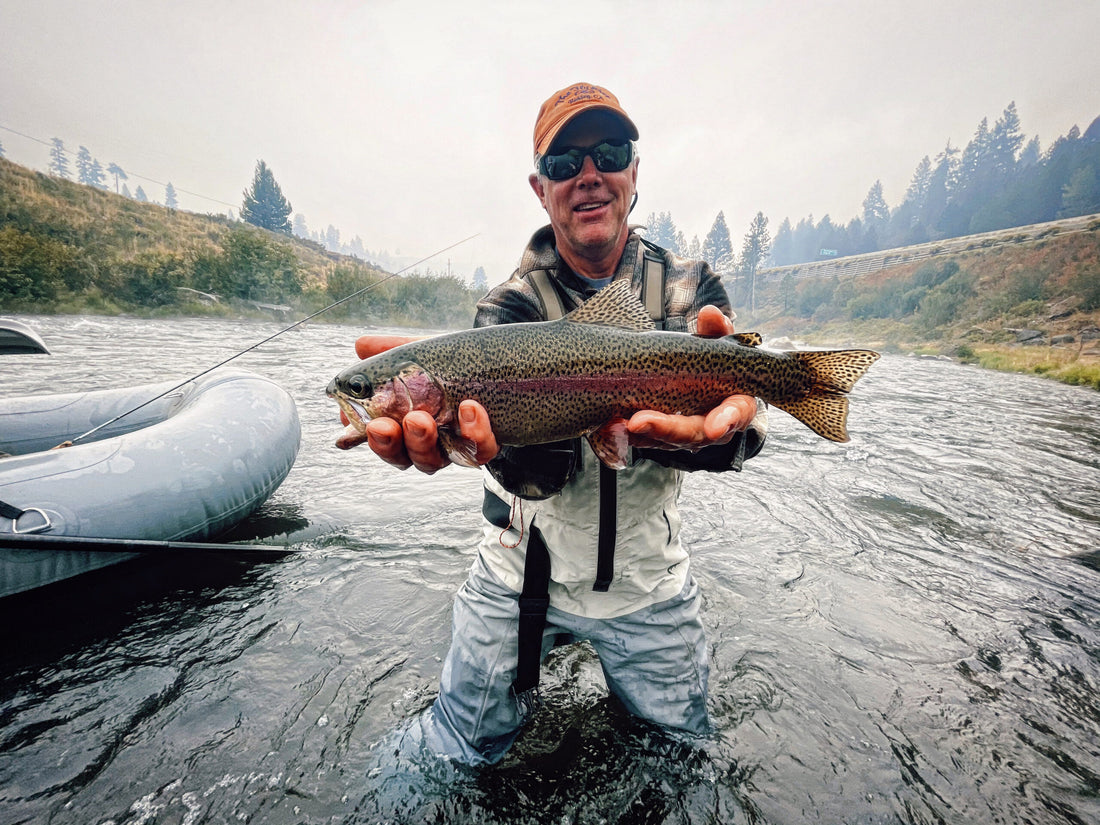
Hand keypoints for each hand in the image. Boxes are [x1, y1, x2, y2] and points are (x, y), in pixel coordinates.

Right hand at [336, 334, 498, 472]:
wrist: (500, 364)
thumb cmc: (452, 365)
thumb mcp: (423, 354)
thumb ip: (393, 351)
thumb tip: (360, 344)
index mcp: (405, 425)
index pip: (383, 441)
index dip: (373, 439)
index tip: (369, 423)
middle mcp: (428, 443)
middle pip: (404, 457)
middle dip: (390, 445)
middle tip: (386, 426)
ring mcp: (455, 446)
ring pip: (435, 460)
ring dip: (423, 442)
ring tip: (421, 418)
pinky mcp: (485, 444)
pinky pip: (479, 450)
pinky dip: (473, 432)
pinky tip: (470, 407)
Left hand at [625, 305, 757, 449]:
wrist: (704, 384)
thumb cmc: (716, 367)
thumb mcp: (719, 345)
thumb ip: (717, 330)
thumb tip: (710, 314)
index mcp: (735, 406)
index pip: (735, 414)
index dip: (726, 420)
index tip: (714, 427)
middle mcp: (712, 427)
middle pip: (692, 434)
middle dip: (666, 429)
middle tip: (639, 421)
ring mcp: (685, 436)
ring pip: (664, 440)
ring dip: (640, 434)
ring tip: (617, 424)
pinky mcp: (661, 438)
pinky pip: (643, 440)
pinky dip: (624, 435)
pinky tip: (609, 426)